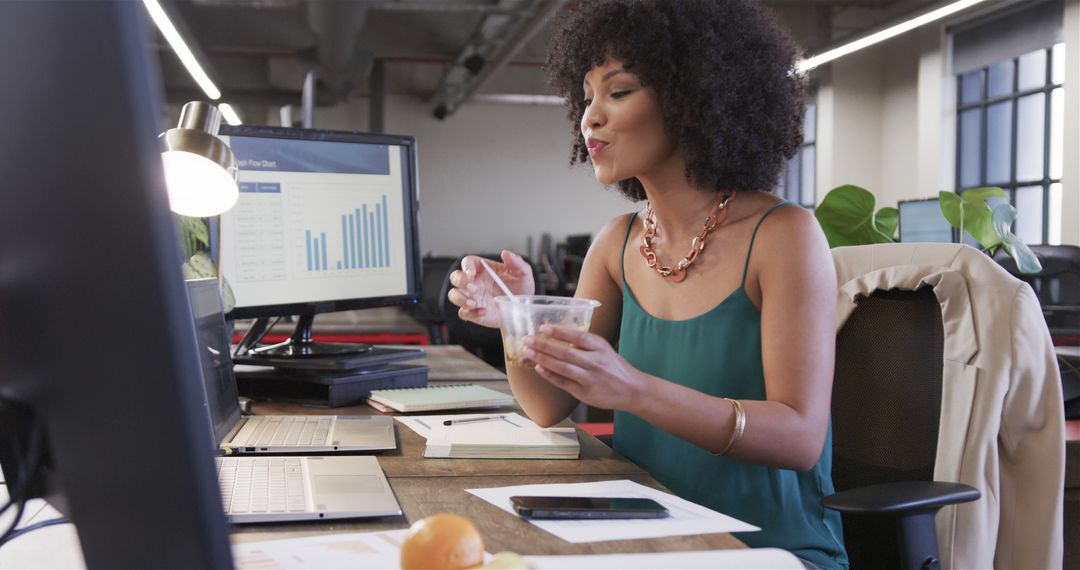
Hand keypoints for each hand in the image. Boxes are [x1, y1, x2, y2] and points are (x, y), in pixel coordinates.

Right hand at [446, 250, 534, 328]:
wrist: (523, 311)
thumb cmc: (521, 290)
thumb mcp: (523, 274)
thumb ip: (516, 262)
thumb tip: (506, 253)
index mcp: (484, 270)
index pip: (468, 262)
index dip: (466, 266)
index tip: (472, 273)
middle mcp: (475, 283)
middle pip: (455, 277)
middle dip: (459, 281)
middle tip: (472, 288)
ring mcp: (473, 298)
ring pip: (454, 295)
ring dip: (460, 298)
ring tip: (474, 302)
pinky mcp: (474, 312)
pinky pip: (463, 313)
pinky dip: (470, 313)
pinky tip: (483, 312)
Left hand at [522, 324, 648, 410]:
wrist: (632, 389)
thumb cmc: (615, 368)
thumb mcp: (604, 349)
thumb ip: (585, 344)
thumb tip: (558, 336)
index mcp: (600, 347)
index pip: (577, 337)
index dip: (559, 332)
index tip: (543, 328)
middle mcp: (595, 362)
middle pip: (566, 352)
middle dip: (544, 345)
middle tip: (528, 340)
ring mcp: (589, 378)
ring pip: (562, 367)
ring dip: (543, 359)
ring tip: (529, 352)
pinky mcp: (585, 392)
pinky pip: (563, 382)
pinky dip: (550, 375)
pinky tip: (539, 368)